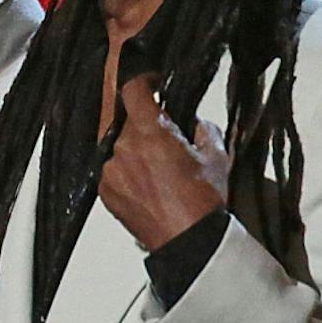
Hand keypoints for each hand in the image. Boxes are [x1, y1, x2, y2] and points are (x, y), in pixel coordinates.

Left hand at [99, 73, 230, 250]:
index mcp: (149, 132)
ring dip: (137, 153)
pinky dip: (128, 173)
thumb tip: (192, 120)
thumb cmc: (202, 200)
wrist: (188, 240)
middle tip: (168, 142)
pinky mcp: (105, 192)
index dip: (144, 82)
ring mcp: (111, 171)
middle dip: (147, 127)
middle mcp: (123, 148)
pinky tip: (148, 187)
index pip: (133, 90)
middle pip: (129, 123)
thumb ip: (202, 127)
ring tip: (160, 172)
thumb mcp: (216, 155)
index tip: (153, 84)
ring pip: (121, 149)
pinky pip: (114, 172)